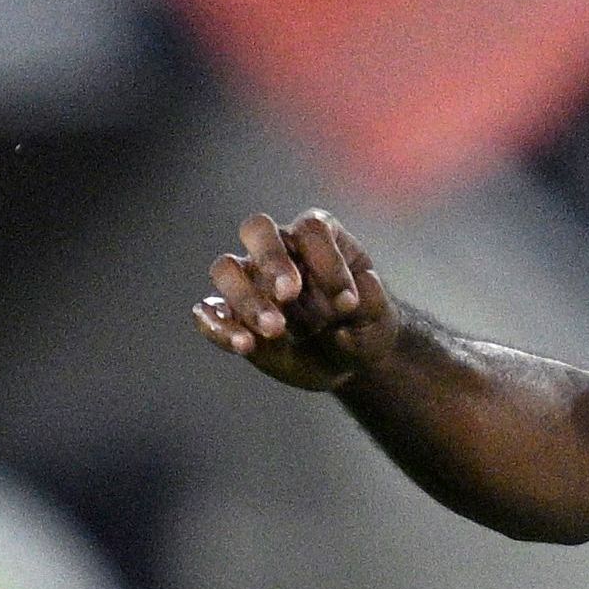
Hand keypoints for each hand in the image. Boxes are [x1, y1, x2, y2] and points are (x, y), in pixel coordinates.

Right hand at [194, 209, 402, 391]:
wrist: (345, 359)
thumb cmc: (363, 327)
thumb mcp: (379, 321)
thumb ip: (373, 305)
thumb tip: (355, 293)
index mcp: (318, 238)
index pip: (312, 229)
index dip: (327, 261)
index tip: (347, 302)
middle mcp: (279, 250)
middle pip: (257, 230)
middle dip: (271, 260)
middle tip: (290, 295)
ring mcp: (250, 280)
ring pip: (226, 268)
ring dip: (246, 297)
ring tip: (275, 330)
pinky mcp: (232, 313)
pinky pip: (208, 311)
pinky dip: (218, 326)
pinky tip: (244, 346)